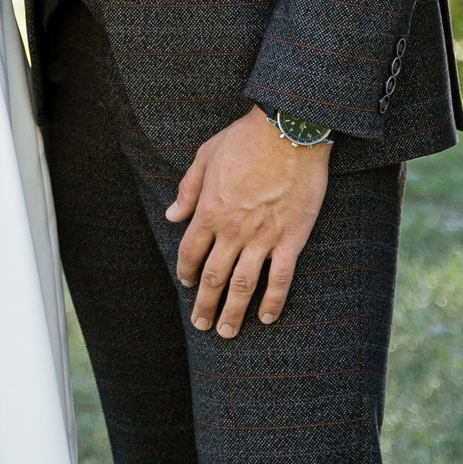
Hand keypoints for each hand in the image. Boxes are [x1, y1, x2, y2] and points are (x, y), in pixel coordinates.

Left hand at [166, 107, 330, 335]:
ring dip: (233, 312)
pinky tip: (266, 317)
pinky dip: (273, 301)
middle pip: (213, 276)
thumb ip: (188, 189)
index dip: (185, 272)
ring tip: (226, 332)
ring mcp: (263, 237)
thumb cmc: (245, 138)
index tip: (185, 284)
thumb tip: (171, 215)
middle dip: (205, 304)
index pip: (190, 252)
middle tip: (201, 324)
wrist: (289, 130)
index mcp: (209, 211)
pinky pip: (281, 278)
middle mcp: (233, 230)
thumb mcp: (206, 156)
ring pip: (244, 284)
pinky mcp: (291, 238)